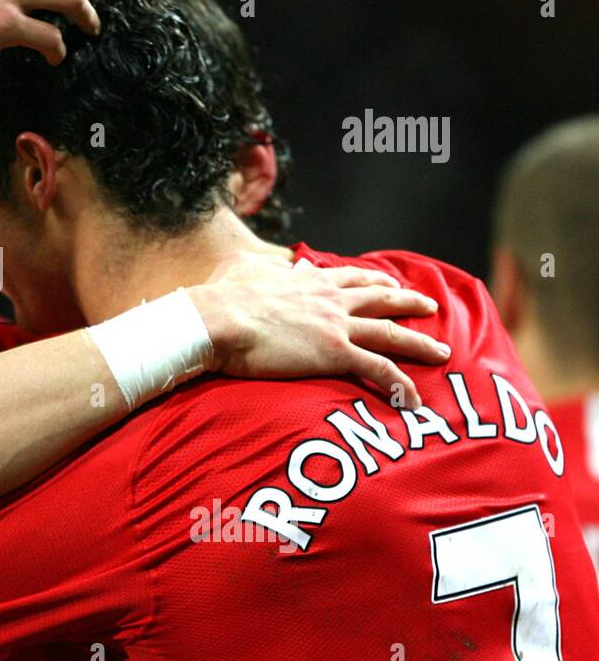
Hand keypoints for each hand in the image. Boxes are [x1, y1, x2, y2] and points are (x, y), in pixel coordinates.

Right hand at [187, 252, 449, 408]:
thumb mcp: (237, 268)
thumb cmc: (219, 298)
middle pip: (381, 298)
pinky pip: (379, 370)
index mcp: (307, 281)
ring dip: (419, 343)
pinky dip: (400, 384)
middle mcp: (329, 300)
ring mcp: (336, 326)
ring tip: (442, 352)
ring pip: (391, 333)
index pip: (349, 276)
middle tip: (430, 305)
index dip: (372, 279)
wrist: (218, 319)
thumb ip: (249, 265)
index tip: (387, 280)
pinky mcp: (335, 353)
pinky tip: (415, 398)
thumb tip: (245, 262)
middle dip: (409, 300)